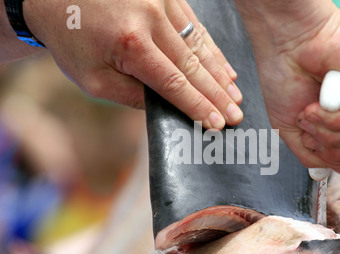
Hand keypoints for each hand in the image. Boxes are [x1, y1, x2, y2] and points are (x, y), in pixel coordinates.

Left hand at [22, 0, 242, 129]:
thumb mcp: (92, 79)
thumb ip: (131, 95)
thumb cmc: (71, 38)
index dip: (198, 106)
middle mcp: (151, 19)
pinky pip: (194, 25)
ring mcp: (161, 2)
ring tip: (235, 94)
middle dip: (217, 94)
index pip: (175, 84)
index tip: (217, 123)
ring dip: (220, 72)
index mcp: (131, 44)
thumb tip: (166, 106)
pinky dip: (211, 48)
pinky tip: (223, 65)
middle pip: (194, 65)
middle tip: (236, 114)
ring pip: (200, 44)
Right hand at [235, 0, 339, 176]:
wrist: (282, 44)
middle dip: (332, 148)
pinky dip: (335, 117)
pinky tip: (317, 105)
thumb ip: (315, 155)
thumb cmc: (283, 79)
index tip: (311, 142)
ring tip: (309, 113)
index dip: (336, 156)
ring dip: (329, 132)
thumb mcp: (293, 130)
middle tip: (308, 128)